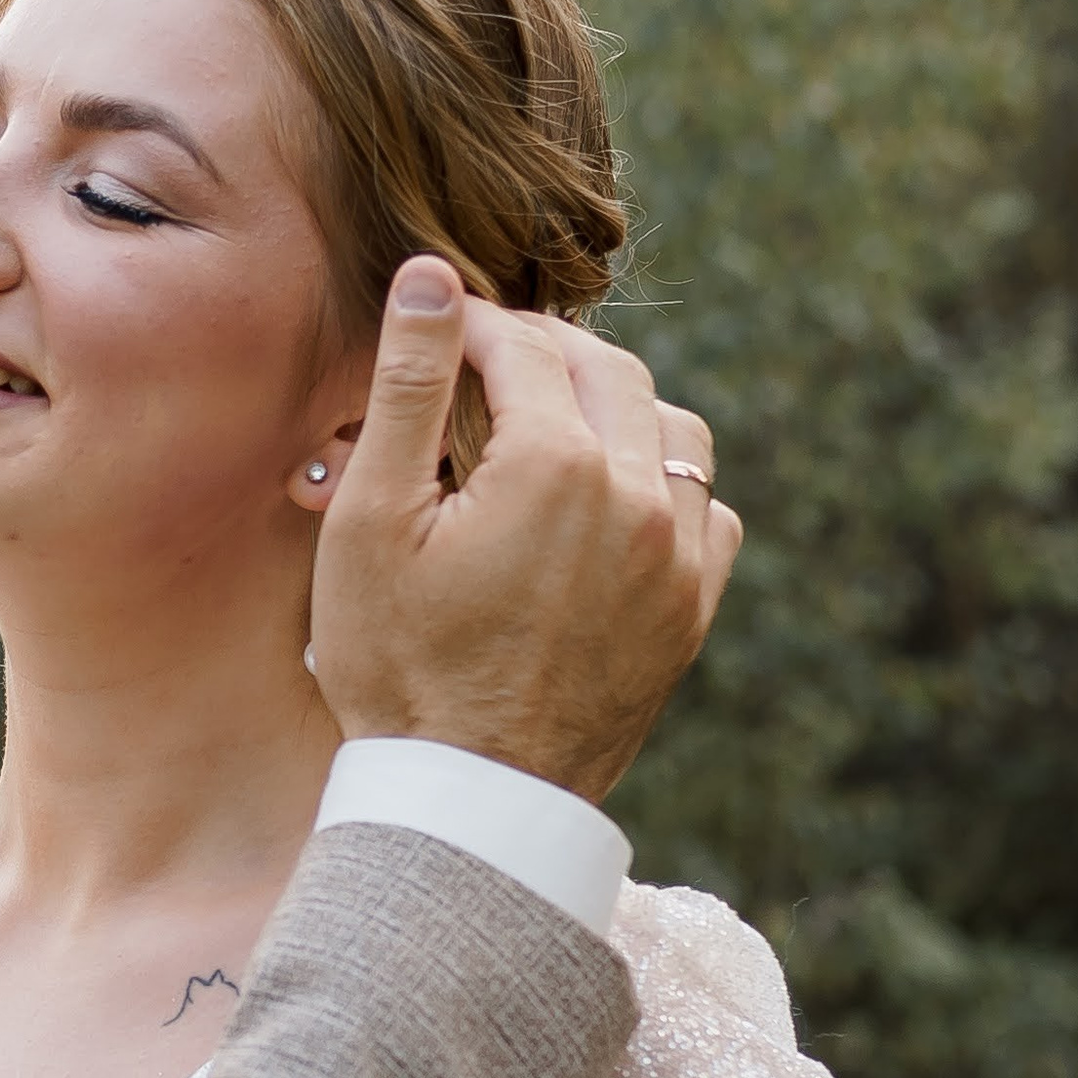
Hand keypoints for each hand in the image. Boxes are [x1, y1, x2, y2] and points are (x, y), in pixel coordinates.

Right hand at [310, 257, 739, 800]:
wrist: (472, 800)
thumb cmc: (400, 667)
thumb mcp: (374, 522)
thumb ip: (410, 388)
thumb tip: (432, 277)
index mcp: (558, 464)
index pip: (525, 346)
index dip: (472, 326)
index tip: (433, 333)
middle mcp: (637, 498)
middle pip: (609, 369)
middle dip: (544, 351)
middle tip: (482, 365)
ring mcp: (677, 558)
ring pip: (672, 429)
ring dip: (614, 406)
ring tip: (549, 425)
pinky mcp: (691, 611)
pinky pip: (702, 508)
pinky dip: (661, 482)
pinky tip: (607, 502)